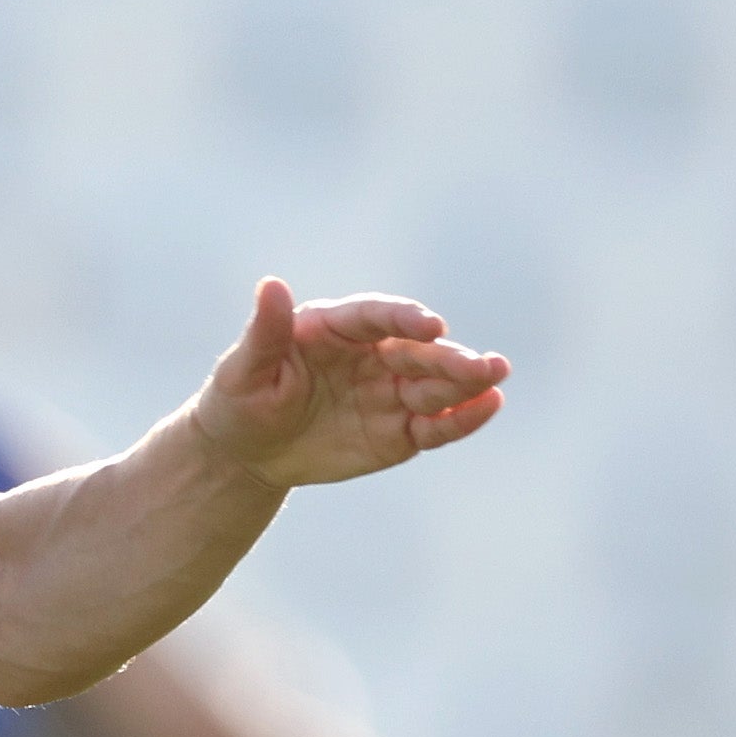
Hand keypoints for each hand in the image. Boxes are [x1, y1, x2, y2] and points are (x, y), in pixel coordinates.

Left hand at [194, 280, 509, 491]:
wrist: (246, 451)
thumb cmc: (240, 400)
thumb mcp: (242, 368)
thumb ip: (264, 330)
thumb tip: (271, 285)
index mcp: (336, 328)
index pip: (377, 317)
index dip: (405, 318)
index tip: (431, 325)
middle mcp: (372, 354)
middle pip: (418, 352)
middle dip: (450, 358)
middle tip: (485, 364)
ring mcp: (389, 392)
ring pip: (435, 386)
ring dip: (468, 383)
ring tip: (496, 380)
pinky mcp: (399, 431)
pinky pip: (434, 424)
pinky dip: (460, 419)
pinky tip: (488, 407)